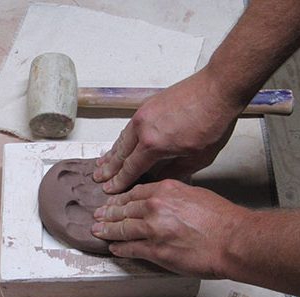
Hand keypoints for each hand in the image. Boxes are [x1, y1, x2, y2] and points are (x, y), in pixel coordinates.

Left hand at [91, 179, 249, 277]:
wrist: (232, 240)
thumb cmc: (221, 219)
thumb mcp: (195, 195)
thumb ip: (174, 196)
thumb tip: (165, 202)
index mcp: (165, 190)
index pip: (134, 193)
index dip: (119, 199)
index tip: (113, 201)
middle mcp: (155, 207)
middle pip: (123, 209)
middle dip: (108, 213)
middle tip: (98, 215)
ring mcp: (153, 229)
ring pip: (122, 228)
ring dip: (107, 230)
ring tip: (98, 231)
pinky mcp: (155, 250)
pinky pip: (131, 248)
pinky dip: (120, 248)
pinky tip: (114, 248)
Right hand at [93, 67, 240, 193]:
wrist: (218, 88)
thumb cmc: (212, 123)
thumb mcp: (198, 158)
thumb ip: (175, 171)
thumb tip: (159, 179)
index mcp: (153, 145)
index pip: (130, 168)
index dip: (119, 181)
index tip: (109, 189)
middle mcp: (142, 129)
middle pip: (120, 154)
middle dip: (108, 168)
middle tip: (97, 178)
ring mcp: (143, 114)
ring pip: (122, 139)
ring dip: (111, 153)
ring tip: (101, 163)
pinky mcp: (148, 105)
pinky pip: (128, 127)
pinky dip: (121, 139)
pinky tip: (119, 144)